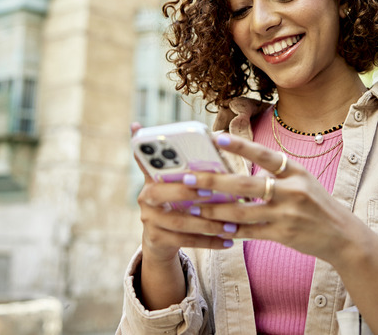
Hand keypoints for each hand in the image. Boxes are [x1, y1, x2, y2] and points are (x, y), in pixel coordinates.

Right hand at [131, 123, 235, 265]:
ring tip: (232, 224)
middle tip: (211, 192)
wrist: (161, 239)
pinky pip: (185, 241)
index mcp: (151, 176)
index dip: (159, 158)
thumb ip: (188, 163)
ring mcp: (149, 220)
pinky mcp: (156, 240)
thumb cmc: (178, 201)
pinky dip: (209, 241)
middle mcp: (145, 197)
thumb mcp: (178, 181)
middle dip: (188, 192)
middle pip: (162, 193)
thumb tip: (205, 136)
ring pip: (179, 221)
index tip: (181, 159)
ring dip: (208, 223)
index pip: (148, 161)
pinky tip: (228, 241)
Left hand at [183, 133, 365, 263]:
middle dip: (213, 181)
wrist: (343, 235)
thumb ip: (276, 173)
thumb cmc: (316, 204)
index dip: (241, 147)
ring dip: (214, 209)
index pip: (266, 155)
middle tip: (187, 178)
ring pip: (242, 211)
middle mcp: (293, 190)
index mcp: (296, 171)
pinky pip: (249, 232)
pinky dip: (230, 230)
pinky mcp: (283, 234)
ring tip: (193, 206)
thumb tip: (240, 169)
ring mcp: (287, 214)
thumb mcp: (303, 181)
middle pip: (246, 184)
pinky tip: (213, 227)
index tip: (217, 138)